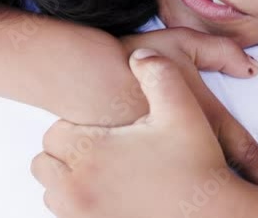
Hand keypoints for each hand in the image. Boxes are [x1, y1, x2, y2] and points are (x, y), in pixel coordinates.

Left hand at [32, 49, 246, 217]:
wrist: (211, 216)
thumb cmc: (197, 165)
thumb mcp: (183, 110)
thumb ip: (159, 74)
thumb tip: (138, 55)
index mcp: (90, 154)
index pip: (54, 134)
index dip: (77, 129)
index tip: (103, 130)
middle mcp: (77, 189)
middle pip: (46, 164)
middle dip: (68, 155)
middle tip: (102, 150)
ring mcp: (81, 215)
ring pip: (54, 193)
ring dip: (70, 181)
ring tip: (105, 172)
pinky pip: (67, 216)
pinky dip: (80, 205)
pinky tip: (110, 194)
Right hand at [120, 28, 257, 194]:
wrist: (79, 75)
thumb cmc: (131, 56)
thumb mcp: (181, 42)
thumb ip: (220, 51)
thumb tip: (253, 69)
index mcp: (200, 117)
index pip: (245, 152)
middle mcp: (180, 146)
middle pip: (220, 180)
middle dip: (241, 194)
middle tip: (257, 207)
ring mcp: (154, 164)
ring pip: (190, 191)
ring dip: (207, 201)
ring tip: (220, 210)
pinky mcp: (130, 173)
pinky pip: (157, 193)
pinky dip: (173, 200)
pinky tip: (177, 205)